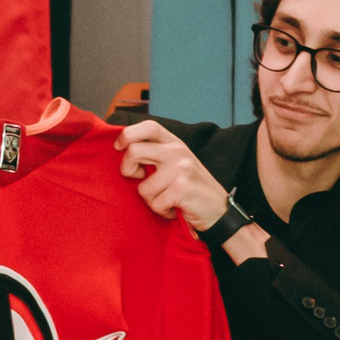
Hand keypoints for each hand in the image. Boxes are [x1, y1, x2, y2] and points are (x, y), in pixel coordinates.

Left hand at [115, 120, 230, 232]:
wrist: (221, 213)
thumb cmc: (194, 190)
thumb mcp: (177, 164)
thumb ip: (156, 155)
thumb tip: (124, 152)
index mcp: (175, 143)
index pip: (148, 126)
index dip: (127, 135)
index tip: (118, 148)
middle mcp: (178, 151)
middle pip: (134, 151)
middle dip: (127, 170)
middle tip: (139, 180)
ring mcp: (181, 168)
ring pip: (142, 188)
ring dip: (152, 201)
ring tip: (168, 200)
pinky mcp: (181, 188)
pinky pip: (154, 204)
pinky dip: (162, 212)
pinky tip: (175, 209)